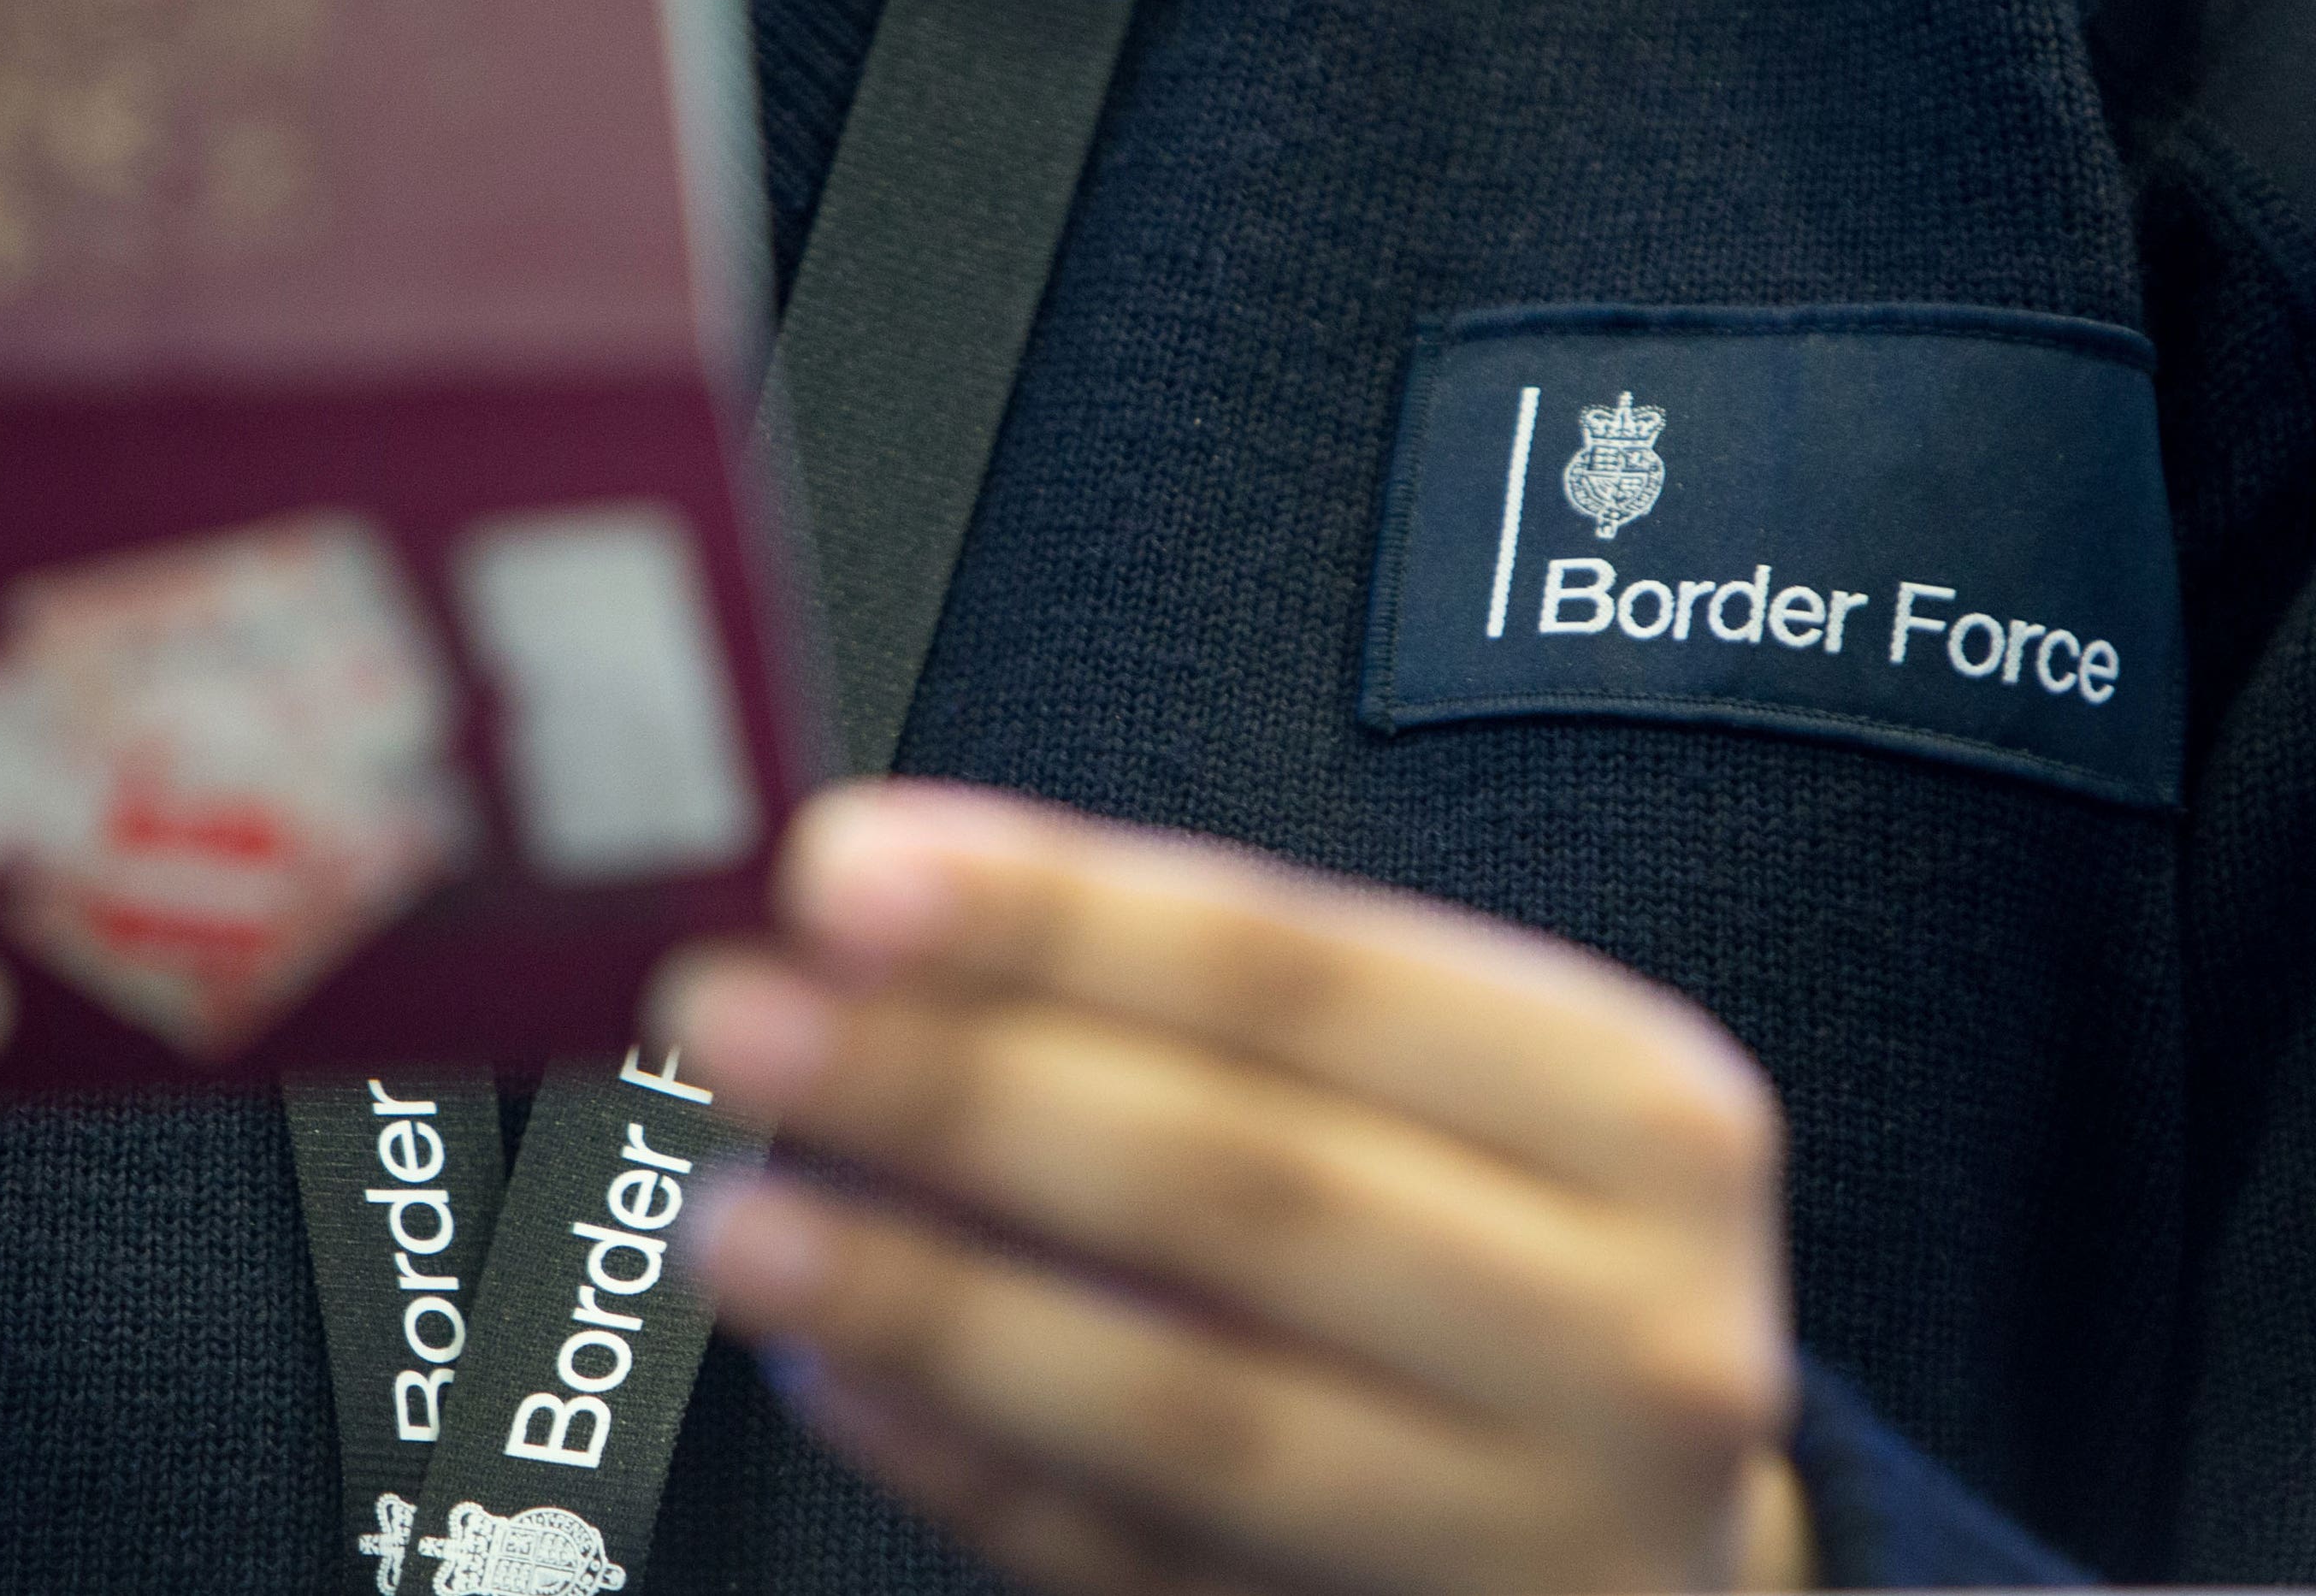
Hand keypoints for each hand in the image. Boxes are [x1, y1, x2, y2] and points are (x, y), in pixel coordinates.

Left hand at [650, 785, 1810, 1595]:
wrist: (1660, 1534)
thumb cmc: (1502, 1260)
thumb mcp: (1449, 1097)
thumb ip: (1197, 1015)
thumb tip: (878, 921)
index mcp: (1634, 1113)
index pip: (1299, 975)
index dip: (1051, 918)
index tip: (841, 873)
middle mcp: (1628, 1330)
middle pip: (1236, 1184)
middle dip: (950, 1086)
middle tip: (738, 1021)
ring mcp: (1545, 1537)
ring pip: (1188, 1405)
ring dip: (930, 1299)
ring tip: (744, 1220)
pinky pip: (1147, 1569)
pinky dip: (975, 1468)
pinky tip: (841, 1378)